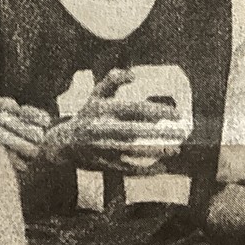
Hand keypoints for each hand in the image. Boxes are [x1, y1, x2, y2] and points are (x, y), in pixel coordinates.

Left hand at [0, 97, 50, 170]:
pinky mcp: (17, 170)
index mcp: (27, 123)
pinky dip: (10, 155)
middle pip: (38, 134)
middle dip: (20, 125)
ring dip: (14, 139)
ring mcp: (25, 156)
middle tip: (1, 119)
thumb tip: (15, 106)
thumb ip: (1, 102)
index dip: (35, 114)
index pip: (43, 119)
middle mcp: (30, 140)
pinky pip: (23, 164)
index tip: (20, 110)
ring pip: (32, 149)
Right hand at [41, 68, 185, 172]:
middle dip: (157, 131)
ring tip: (176, 149)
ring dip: (154, 151)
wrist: (64, 144)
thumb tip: (134, 74)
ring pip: (131, 151)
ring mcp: (102, 148)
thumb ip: (112, 81)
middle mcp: (100, 128)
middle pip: (132, 130)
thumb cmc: (87, 116)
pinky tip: (162, 167)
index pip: (131, 108)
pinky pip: (127, 168)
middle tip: (180, 130)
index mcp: (100, 109)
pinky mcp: (104, 165)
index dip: (153, 110)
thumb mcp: (96, 96)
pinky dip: (145, 170)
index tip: (175, 112)